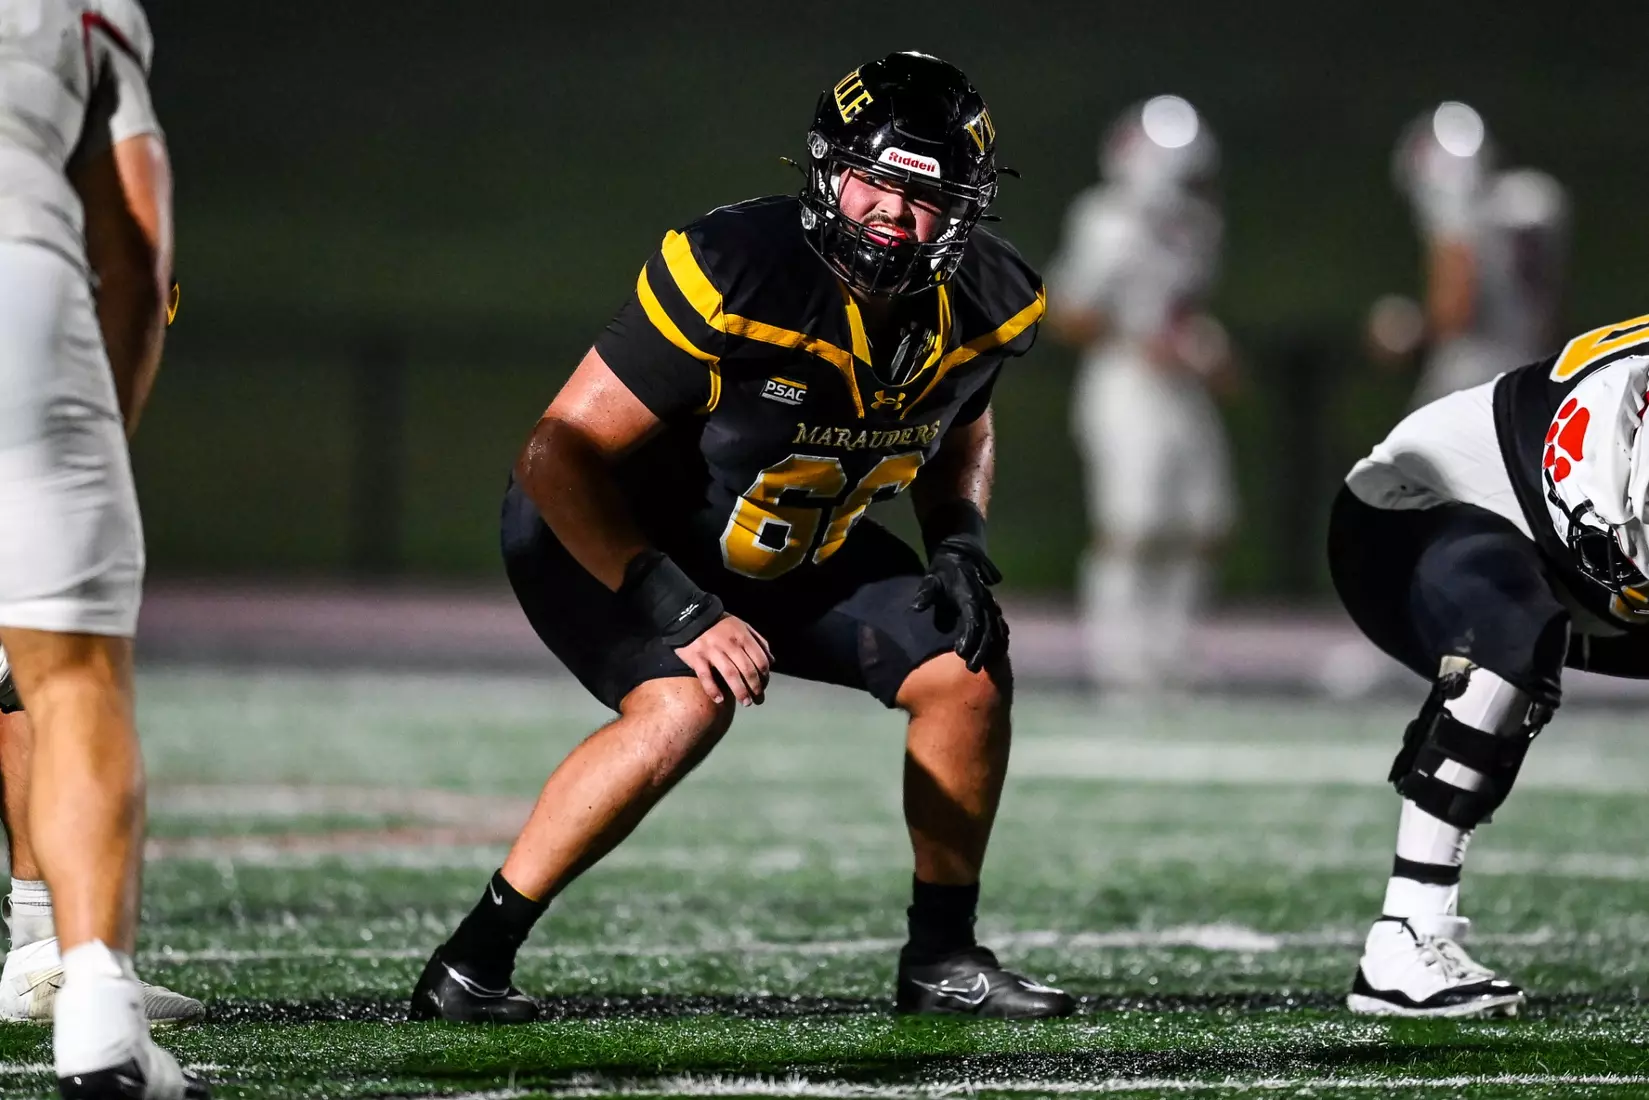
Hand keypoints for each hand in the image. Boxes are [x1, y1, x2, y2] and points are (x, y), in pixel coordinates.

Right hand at [675, 614, 772, 705]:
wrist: (690, 615)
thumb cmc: (720, 624)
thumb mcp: (743, 626)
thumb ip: (758, 642)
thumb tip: (772, 660)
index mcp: (743, 636)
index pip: (760, 660)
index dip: (765, 676)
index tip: (764, 686)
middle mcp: (730, 644)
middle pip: (747, 670)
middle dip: (755, 688)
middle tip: (758, 700)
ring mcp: (713, 651)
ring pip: (730, 675)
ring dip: (740, 692)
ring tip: (746, 703)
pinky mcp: (697, 657)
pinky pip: (706, 676)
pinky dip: (713, 689)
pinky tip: (720, 699)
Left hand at [911, 537, 1006, 673]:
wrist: (960, 557)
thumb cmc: (943, 571)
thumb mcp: (931, 579)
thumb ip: (925, 593)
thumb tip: (916, 607)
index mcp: (969, 595)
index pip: (973, 619)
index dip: (969, 636)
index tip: (961, 653)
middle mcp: (984, 601)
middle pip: (987, 629)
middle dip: (981, 650)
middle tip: (971, 668)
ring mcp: (990, 605)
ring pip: (997, 630)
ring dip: (992, 650)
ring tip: (984, 669)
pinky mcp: (993, 609)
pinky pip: (1000, 628)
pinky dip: (1000, 642)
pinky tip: (995, 659)